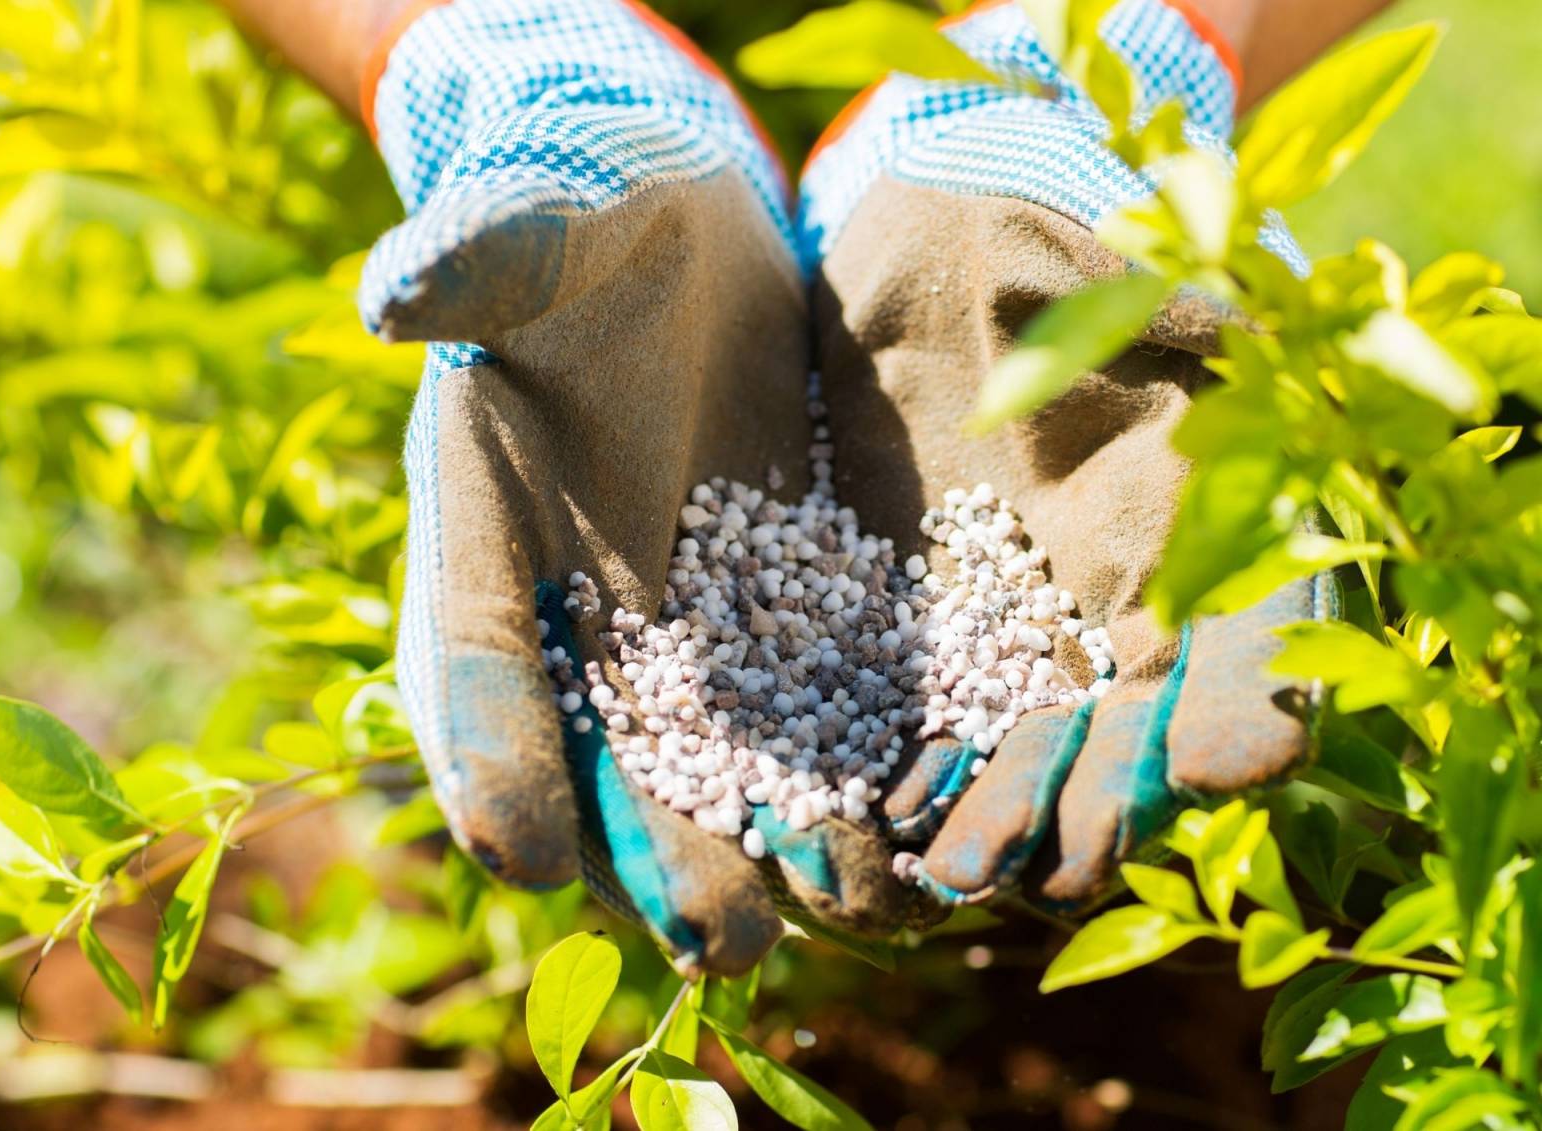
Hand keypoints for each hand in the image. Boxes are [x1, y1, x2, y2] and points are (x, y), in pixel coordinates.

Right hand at [357, 0, 901, 971]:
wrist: (680, 230)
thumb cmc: (581, 223)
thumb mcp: (534, 230)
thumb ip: (480, 260)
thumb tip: (400, 288)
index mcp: (486, 536)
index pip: (477, 660)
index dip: (491, 753)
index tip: (523, 848)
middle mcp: (583, 611)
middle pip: (610, 755)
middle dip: (662, 850)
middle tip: (723, 940)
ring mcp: (688, 621)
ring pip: (723, 757)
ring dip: (777, 841)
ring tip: (850, 908)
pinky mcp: (789, 602)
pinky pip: (819, 698)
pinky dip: (861, 764)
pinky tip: (922, 824)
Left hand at [799, 0, 1336, 910]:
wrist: (930, 243)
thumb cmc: (1046, 243)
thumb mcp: (1118, 280)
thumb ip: (1167, 342)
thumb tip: (1232, 365)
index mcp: (1198, 530)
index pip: (1251, 642)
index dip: (1247, 705)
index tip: (1231, 757)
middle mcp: (1111, 607)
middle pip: (1125, 736)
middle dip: (1096, 801)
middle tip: (1059, 859)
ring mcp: (1010, 632)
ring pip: (1020, 754)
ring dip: (998, 820)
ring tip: (955, 867)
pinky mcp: (908, 632)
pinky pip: (910, 722)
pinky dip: (896, 775)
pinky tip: (873, 817)